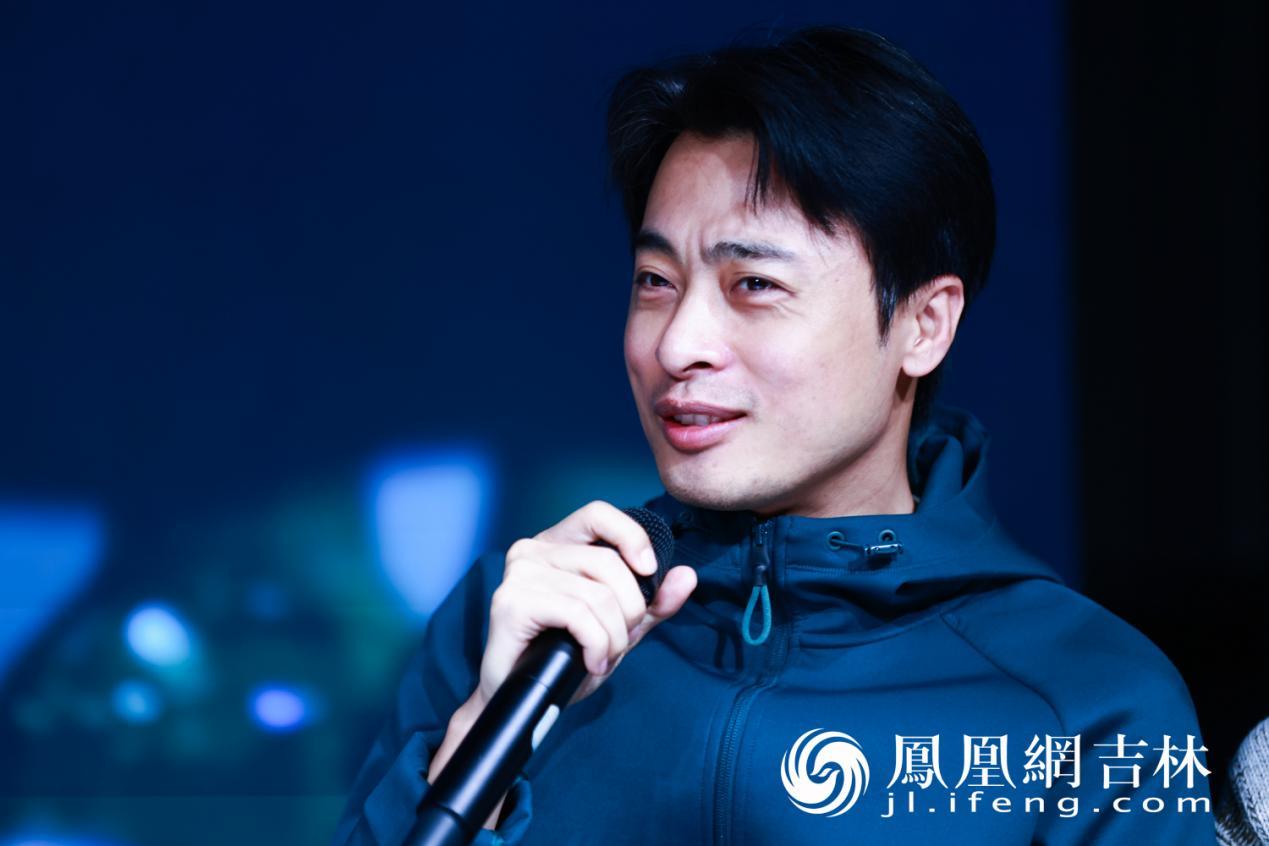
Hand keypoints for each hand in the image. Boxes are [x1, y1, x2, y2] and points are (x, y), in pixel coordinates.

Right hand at [475, 500, 697, 710]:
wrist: (524, 699)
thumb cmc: (565, 658)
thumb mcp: (619, 626)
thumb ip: (652, 602)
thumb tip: (687, 575)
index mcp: (557, 545)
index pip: (598, 514)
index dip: (631, 537)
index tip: (648, 572)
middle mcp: (533, 550)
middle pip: (607, 562)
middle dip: (630, 609)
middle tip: (622, 640)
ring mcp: (519, 574)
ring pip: (596, 594)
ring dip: (614, 636)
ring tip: (604, 658)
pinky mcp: (512, 602)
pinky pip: (577, 615)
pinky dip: (596, 644)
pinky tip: (590, 662)